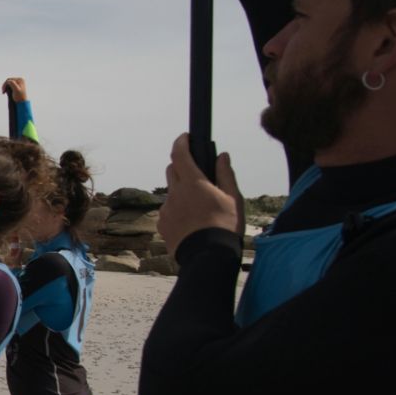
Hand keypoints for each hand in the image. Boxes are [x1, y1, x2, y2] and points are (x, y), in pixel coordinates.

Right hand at [2, 77, 27, 101]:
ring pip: (9, 83)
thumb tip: (8, 81)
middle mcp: (20, 80)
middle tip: (3, 92)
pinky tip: (7, 92)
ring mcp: (19, 83)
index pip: (9, 80)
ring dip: (5, 87)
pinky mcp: (17, 86)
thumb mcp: (16, 89)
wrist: (22, 103)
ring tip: (4, 92)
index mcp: (20, 79)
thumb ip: (12, 83)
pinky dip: (7, 88)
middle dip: (5, 86)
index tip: (3, 91)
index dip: (4, 85)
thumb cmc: (20, 97)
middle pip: (9, 81)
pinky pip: (10, 85)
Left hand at [157, 133, 242, 255]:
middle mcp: (175, 193)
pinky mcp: (162, 224)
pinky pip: (168, 210)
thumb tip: (221, 156)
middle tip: (197, 173)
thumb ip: (226, 174)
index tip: (185, 137)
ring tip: (199, 206)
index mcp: (193, 183)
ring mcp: (166, 209)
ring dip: (181, 191)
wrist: (208, 257)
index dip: (181, 142)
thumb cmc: (225, 226)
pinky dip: (177, 209)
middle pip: (172, 170)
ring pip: (171, 192)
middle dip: (182, 166)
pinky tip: (191, 221)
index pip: (179, 153)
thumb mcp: (233, 198)